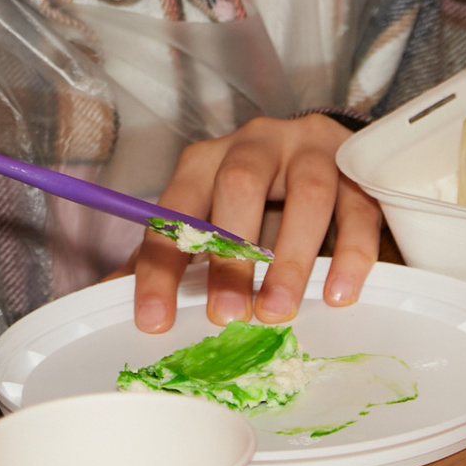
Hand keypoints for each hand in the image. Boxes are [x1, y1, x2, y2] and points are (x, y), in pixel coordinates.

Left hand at [130, 113, 379, 333]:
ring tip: (279, 310)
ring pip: (306, 194)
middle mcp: (255, 145)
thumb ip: (169, 253)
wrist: (325, 155)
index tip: (155, 320)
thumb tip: (107, 294)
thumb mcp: (211, 218)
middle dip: (231, 255)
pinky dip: (351, 253)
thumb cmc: (257, 199)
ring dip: (289, 258)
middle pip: (239, 187)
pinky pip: (358, 207)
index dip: (161, 266)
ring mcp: (309, 150)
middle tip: (227, 314)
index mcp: (207, 161)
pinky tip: (338, 293)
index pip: (176, 209)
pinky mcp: (357, 166)